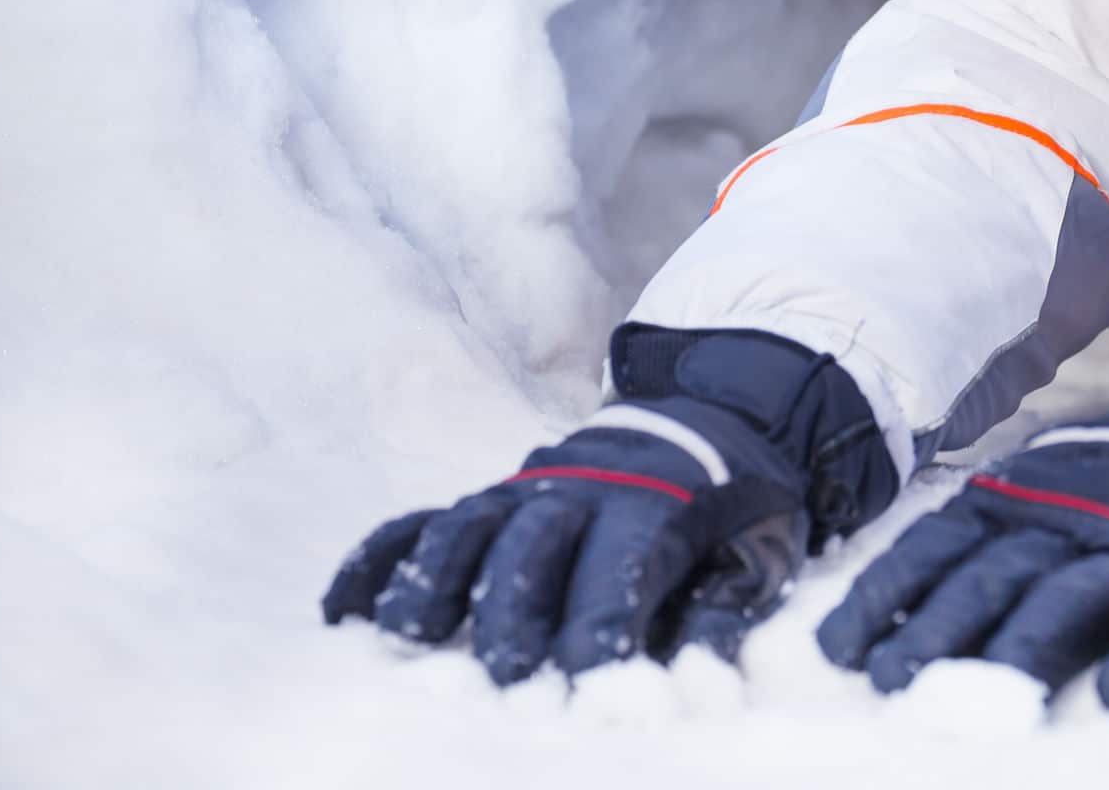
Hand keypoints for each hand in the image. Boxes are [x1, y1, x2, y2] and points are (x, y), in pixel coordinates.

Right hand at [322, 325, 895, 683]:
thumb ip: (729, 613)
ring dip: (431, 580)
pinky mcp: (489, 494)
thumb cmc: (739, 504)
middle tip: (502, 678)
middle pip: (528, 547)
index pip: (620, 568)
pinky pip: (420, 521)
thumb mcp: (764, 550)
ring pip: (462, 527)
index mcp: (656, 505)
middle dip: (511, 613)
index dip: (601, 630)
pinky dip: (377, 560)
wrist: (715, 419)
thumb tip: (697, 684)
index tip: (588, 688)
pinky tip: (343, 612)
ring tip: (407, 642)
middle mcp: (578, 490)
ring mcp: (523, 487)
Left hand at [816, 303, 1108, 714]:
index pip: (939, 546)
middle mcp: (1072, 512)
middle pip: (994, 575)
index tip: (838, 649)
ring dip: (1024, 651)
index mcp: (1025, 493)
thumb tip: (892, 615)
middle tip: (893, 686)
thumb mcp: (1048, 481)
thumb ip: (986, 535)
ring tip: (988, 708)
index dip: (889, 595)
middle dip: (939, 630)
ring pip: (1072, 595)